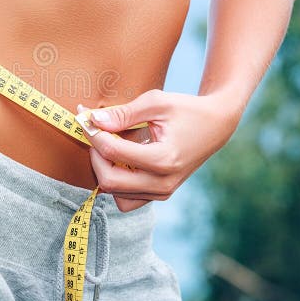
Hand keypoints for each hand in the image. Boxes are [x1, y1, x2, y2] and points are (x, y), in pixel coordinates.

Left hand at [77, 89, 240, 212]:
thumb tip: (92, 120)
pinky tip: (121, 159)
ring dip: (104, 169)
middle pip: (108, 180)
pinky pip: (126, 198)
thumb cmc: (186, 109)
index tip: (84, 117)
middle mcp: (163, 183)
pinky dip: (116, 181)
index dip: (93, 133)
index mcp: (163, 159)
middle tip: (94, 132)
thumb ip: (123, 113)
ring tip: (110, 144)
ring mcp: (162, 193)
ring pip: (114, 192)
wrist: (216, 125)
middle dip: (94, 154)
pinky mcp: (160, 195)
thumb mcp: (156, 102)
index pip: (112, 151)